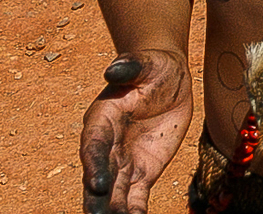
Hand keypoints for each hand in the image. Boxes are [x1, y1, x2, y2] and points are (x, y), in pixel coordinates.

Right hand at [78, 49, 190, 213]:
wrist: (168, 78)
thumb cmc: (154, 68)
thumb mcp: (146, 64)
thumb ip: (130, 67)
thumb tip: (114, 70)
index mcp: (102, 120)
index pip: (94, 146)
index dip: (94, 165)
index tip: (97, 184)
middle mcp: (107, 147)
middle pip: (98, 178)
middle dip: (97, 200)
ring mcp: (123, 162)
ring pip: (113, 194)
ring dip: (113, 212)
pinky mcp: (141, 172)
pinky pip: (135, 197)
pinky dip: (134, 212)